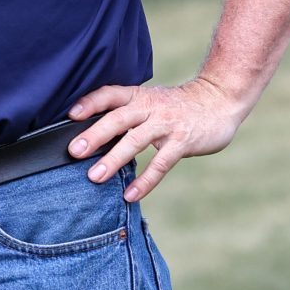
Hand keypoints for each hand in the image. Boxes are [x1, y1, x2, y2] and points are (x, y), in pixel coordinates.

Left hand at [67, 73, 243, 201]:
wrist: (219, 100)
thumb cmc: (177, 106)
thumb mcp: (150, 101)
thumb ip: (126, 114)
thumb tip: (91, 135)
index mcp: (139, 96)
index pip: (110, 94)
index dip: (90, 103)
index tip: (70, 116)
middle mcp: (151, 107)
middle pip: (118, 118)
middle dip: (95, 135)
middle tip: (73, 151)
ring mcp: (167, 124)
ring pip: (136, 140)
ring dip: (114, 159)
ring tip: (95, 177)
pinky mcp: (182, 141)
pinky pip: (161, 163)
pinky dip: (145, 180)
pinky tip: (130, 195)